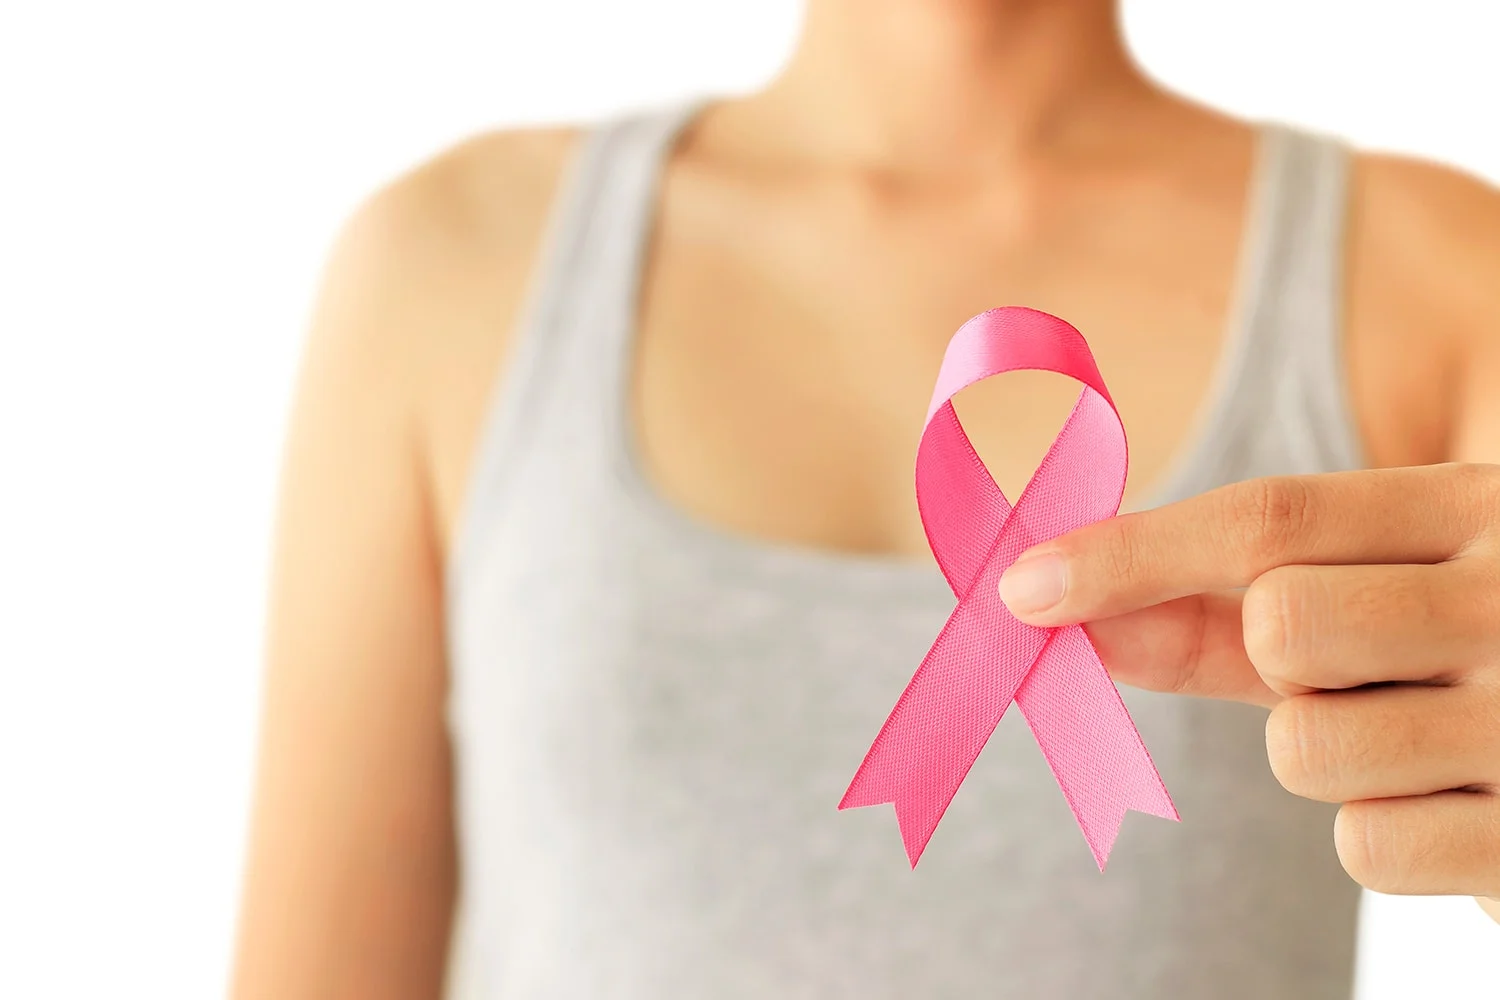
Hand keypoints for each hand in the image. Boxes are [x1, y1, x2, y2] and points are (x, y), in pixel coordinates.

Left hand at [998, 465, 1499, 917]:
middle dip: (1277, 661)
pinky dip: (1389, 831)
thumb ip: (1232, 605)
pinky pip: (1369, 846)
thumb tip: (1064, 611)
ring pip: (1307, 749)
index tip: (1023, 586)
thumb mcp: (1388, 590)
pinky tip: (1465, 799)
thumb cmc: (1475, 651)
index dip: (1130, 551)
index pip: (1272, 515)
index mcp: (1483, 510)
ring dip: (1330, 753)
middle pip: (1283, 623)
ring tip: (1423, 733)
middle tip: (1355, 667)